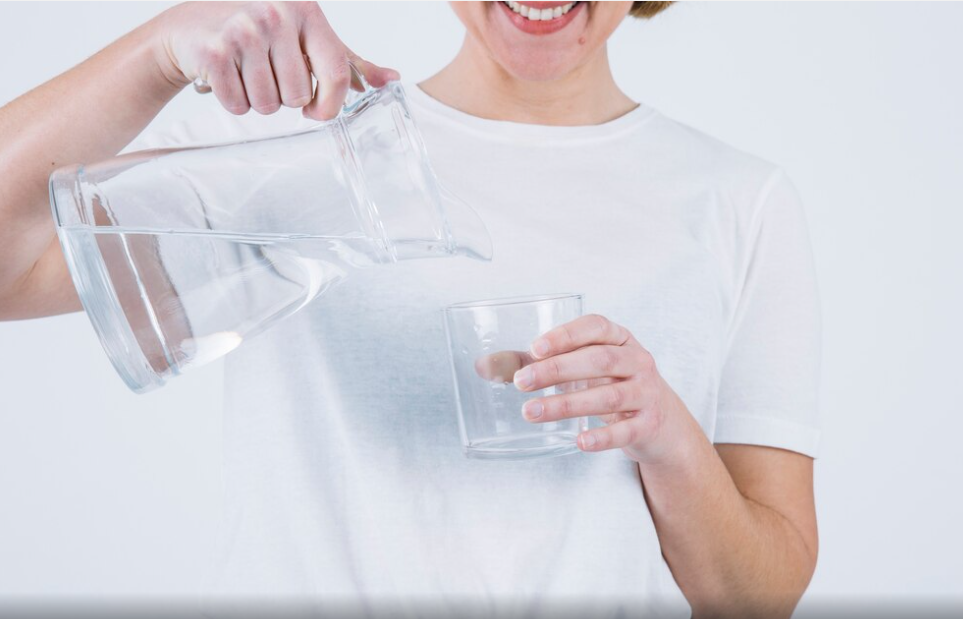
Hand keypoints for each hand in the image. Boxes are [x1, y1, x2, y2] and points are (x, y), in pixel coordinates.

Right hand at [152, 2, 398, 118]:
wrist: (193, 28)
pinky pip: (239, 104)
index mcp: (306, 10)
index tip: (317, 110)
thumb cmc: (261, 37)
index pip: (337, 73)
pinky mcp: (214, 51)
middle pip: (299, 95)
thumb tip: (391, 79)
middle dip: (285, 99)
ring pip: (270, 105)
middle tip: (267, 76)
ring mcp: (243, 30)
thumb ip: (349, 62)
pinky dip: (234, 102)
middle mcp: (276, 14)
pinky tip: (228, 79)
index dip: (330, 104)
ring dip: (259, 101)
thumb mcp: (308, 41)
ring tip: (247, 76)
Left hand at [511, 314, 692, 463]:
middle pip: (600, 360)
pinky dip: (602, 437)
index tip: (533, 348)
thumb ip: (533, 364)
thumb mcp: (580, 368)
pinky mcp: (649, 425)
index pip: (596, 327)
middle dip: (557, 370)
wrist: (660, 422)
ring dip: (567, 404)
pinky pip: (626, 431)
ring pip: (609, 397)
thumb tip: (484, 367)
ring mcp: (647, 393)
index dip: (566, 335)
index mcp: (619, 339)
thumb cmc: (609, 384)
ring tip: (531, 412)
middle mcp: (638, 361)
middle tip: (521, 383)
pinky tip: (579, 441)